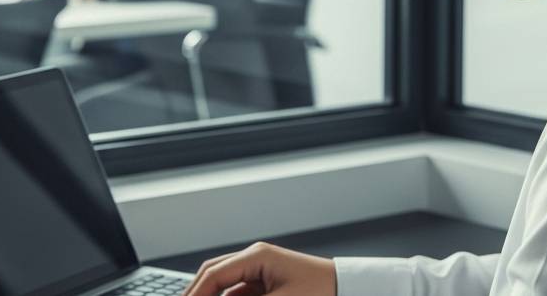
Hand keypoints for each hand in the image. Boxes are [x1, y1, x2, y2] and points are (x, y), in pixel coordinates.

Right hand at [183, 242, 335, 295]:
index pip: (213, 274)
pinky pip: (240, 294)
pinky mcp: (269, 284)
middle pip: (214, 276)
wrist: (351, 290)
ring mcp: (262, 271)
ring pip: (226, 287)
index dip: (195, 294)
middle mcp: (256, 259)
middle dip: (199, 293)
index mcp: (257, 255)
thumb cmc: (322, 292)